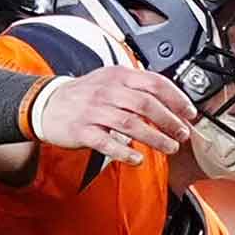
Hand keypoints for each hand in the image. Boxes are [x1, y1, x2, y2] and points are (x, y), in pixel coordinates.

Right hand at [35, 67, 195, 164]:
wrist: (45, 104)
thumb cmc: (82, 96)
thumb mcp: (109, 80)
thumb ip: (136, 87)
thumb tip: (169, 102)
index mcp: (118, 76)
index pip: (154, 83)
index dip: (176, 99)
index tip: (189, 113)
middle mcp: (107, 91)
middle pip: (146, 104)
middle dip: (169, 120)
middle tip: (182, 133)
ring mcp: (94, 111)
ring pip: (130, 123)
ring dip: (154, 138)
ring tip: (169, 147)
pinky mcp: (82, 130)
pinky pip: (107, 142)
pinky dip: (124, 152)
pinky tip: (137, 159)